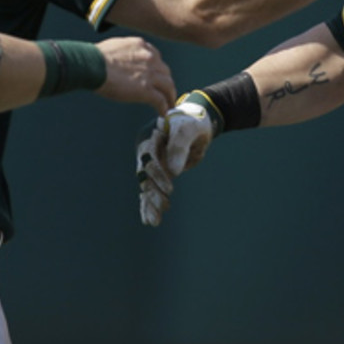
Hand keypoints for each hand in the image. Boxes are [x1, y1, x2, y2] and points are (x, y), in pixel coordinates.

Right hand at [93, 36, 175, 112]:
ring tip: (170, 105)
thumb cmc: (95, 57)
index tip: (158, 77)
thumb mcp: (116, 46)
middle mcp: (150, 58)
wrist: (92, 65)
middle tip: (166, 91)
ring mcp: (150, 75)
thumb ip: (127, 53)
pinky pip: (160, 100)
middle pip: (165, 72)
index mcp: (142, 46)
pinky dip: (164, 108)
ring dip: (170, 97)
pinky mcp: (146, 90)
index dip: (158, 70)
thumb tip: (124, 62)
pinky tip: (163, 113)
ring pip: (168, 86)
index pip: (157, 59)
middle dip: (166, 82)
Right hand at [136, 99, 214, 225]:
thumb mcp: (189, 129)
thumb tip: (174, 171)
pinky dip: (150, 204)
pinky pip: (151, 190)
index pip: (149, 159)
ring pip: (147, 186)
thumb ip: (180, 146)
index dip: (157, 175)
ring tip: (155, 221)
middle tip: (165, 206)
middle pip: (145, 176)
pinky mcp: (158, 173)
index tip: (170, 189)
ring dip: (150, 203)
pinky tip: (150, 219)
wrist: (197, 123)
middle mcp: (147, 152)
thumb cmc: (193, 121)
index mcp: (150, 138)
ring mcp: (152, 163)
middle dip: (153, 192)